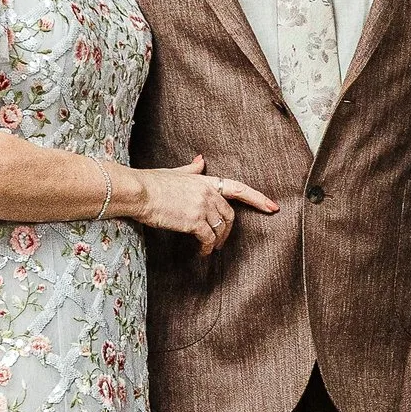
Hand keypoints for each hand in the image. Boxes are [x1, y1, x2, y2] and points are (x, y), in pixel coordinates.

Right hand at [135, 154, 276, 254]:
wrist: (138, 192)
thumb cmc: (151, 182)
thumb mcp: (175, 172)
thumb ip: (192, 169)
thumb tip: (201, 159)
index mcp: (206, 181)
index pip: (239, 188)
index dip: (258, 198)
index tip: (273, 207)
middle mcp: (208, 193)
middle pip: (230, 215)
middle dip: (229, 230)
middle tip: (223, 242)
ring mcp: (202, 207)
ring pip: (220, 229)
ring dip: (218, 242)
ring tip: (210, 249)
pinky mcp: (194, 221)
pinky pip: (208, 238)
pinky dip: (207, 248)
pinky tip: (202, 252)